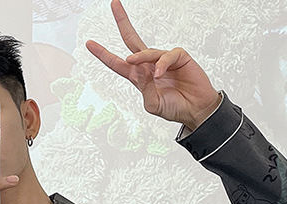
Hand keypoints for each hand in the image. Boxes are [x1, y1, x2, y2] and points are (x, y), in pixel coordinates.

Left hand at [86, 0, 220, 129]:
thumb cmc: (175, 108)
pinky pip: (167, 55)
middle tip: (114, 4)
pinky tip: (159, 74)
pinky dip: (161, 64)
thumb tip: (137, 69)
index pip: (117, 64)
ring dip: (141, 58)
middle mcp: (149, 65)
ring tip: (137, 67)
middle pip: (131, 40)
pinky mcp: (178, 57)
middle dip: (122, 22)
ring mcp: (163, 59)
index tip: (90, 44)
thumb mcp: (153, 105)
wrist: (196, 110)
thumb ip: (144, 89)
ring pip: (147, 51)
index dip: (103, 54)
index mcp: (139, 78)